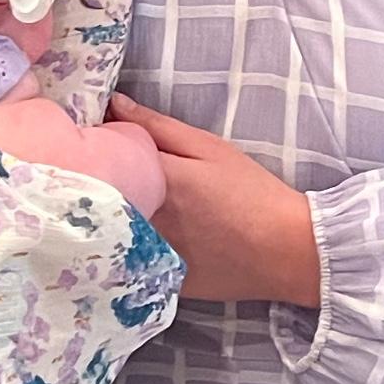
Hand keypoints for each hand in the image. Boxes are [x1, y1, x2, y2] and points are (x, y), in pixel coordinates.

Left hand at [107, 94, 320, 306]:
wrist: (285, 251)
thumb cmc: (252, 193)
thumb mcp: (209, 148)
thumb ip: (158, 127)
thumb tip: (115, 104)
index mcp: (157, 179)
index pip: (105, 155)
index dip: (98, 147)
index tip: (99, 144)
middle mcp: (145, 217)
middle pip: (104, 194)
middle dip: (101, 181)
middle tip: (108, 174)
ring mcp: (149, 253)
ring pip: (112, 228)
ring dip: (111, 214)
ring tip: (123, 205)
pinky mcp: (157, 279)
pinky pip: (130, 258)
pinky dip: (130, 246)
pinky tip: (146, 238)